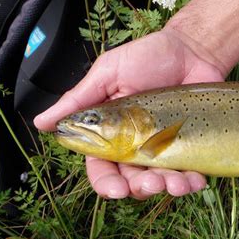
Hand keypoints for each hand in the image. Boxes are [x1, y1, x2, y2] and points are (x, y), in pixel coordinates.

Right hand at [34, 28, 225, 198]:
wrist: (192, 49)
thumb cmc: (149, 57)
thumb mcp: (108, 73)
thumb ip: (79, 99)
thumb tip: (42, 122)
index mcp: (113, 132)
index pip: (102, 165)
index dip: (106, 182)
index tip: (114, 190)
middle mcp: (138, 144)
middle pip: (133, 179)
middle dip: (140, 188)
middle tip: (150, 183)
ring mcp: (165, 146)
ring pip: (161, 180)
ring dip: (167, 188)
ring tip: (176, 183)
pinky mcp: (190, 145)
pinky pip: (190, 171)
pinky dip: (192, 181)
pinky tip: (196, 180)